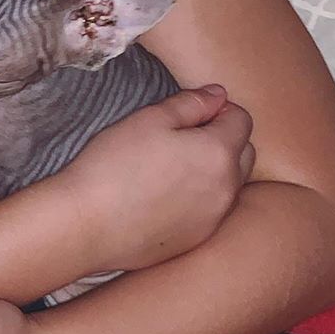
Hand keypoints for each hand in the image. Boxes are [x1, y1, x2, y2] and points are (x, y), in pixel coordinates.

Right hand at [64, 84, 254, 273]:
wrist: (90, 224)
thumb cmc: (115, 165)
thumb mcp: (149, 119)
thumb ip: (190, 103)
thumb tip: (218, 94)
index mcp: (219, 152)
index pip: (242, 119)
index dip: (218, 108)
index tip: (189, 111)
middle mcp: (228, 188)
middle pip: (244, 152)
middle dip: (224, 138)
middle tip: (182, 135)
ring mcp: (215, 218)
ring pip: (230, 183)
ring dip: (215, 168)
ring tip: (173, 165)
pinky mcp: (198, 239)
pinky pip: (213, 210)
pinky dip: (201, 197)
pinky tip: (165, 194)